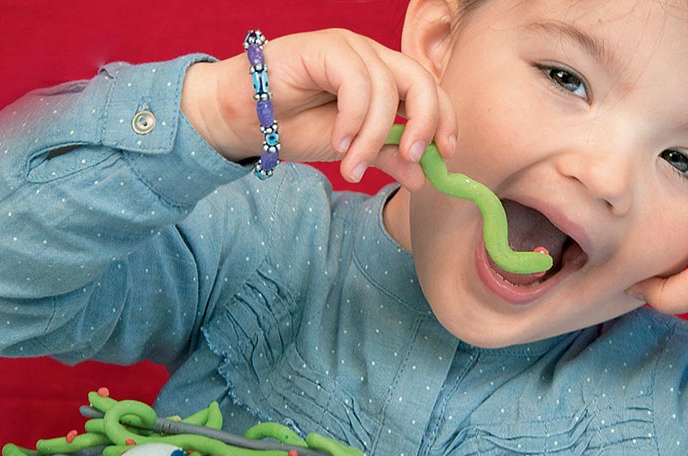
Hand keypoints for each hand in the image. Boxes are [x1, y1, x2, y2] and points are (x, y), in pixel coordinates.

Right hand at [181, 29, 456, 190]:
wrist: (242, 119)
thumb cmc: (292, 126)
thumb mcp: (351, 150)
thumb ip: (386, 157)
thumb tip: (422, 177)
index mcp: (384, 77)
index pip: (430, 91)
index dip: (445, 120)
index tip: (444, 156)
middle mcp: (371, 57)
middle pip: (420, 80)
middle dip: (425, 122)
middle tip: (410, 158)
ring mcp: (349, 48)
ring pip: (386, 88)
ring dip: (373, 136)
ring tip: (351, 166)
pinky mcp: (325, 47)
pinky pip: (355, 81)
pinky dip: (353, 118)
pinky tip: (337, 143)